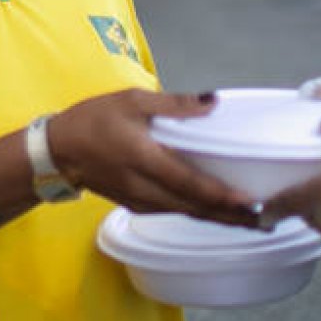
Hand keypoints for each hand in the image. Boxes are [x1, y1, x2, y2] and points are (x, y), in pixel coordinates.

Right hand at [49, 89, 257, 226]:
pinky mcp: (134, 204)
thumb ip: (174, 104)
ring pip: (183, 213)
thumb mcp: (132, 100)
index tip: (252, 204)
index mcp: (145, 159)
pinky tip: (210, 211)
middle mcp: (145, 187)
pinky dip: (195, 213)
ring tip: (245, 219)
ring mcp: (139, 200)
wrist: (56, 150)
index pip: (191, 185)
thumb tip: (213, 101)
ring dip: (215, 218)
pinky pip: (171, 211)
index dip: (223, 198)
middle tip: (263, 220)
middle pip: (193, 207)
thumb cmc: (93, 120)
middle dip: (229, 216)